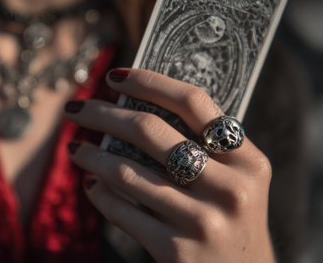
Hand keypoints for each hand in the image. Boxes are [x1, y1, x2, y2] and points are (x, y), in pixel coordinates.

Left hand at [64, 68, 273, 262]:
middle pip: (151, 131)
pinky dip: (100, 193)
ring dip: (92, 155)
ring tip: (75, 147)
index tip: (115, 77)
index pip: (193, 103)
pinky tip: (92, 184)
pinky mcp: (176, 251)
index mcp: (247, 160)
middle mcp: (229, 189)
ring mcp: (202, 222)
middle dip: (103, 114)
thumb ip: (202, 146)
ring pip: (127, 172)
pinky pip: (122, 211)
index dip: (149, 82)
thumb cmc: (232, 218)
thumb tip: (134, 110)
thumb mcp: (235, 179)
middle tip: (76, 109)